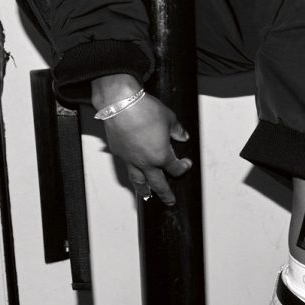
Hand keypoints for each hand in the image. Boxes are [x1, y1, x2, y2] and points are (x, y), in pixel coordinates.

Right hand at [92, 75, 191, 205]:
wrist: (120, 104)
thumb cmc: (144, 110)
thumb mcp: (169, 118)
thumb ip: (177, 130)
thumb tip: (182, 135)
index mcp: (161, 155)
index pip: (175, 168)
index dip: (183, 167)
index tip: (186, 164)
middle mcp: (145, 162)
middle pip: (157, 183)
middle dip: (165, 193)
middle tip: (169, 200)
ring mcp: (130, 159)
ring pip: (138, 180)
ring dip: (143, 189)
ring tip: (146, 196)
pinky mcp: (118, 152)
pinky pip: (126, 167)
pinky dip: (131, 172)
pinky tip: (132, 171)